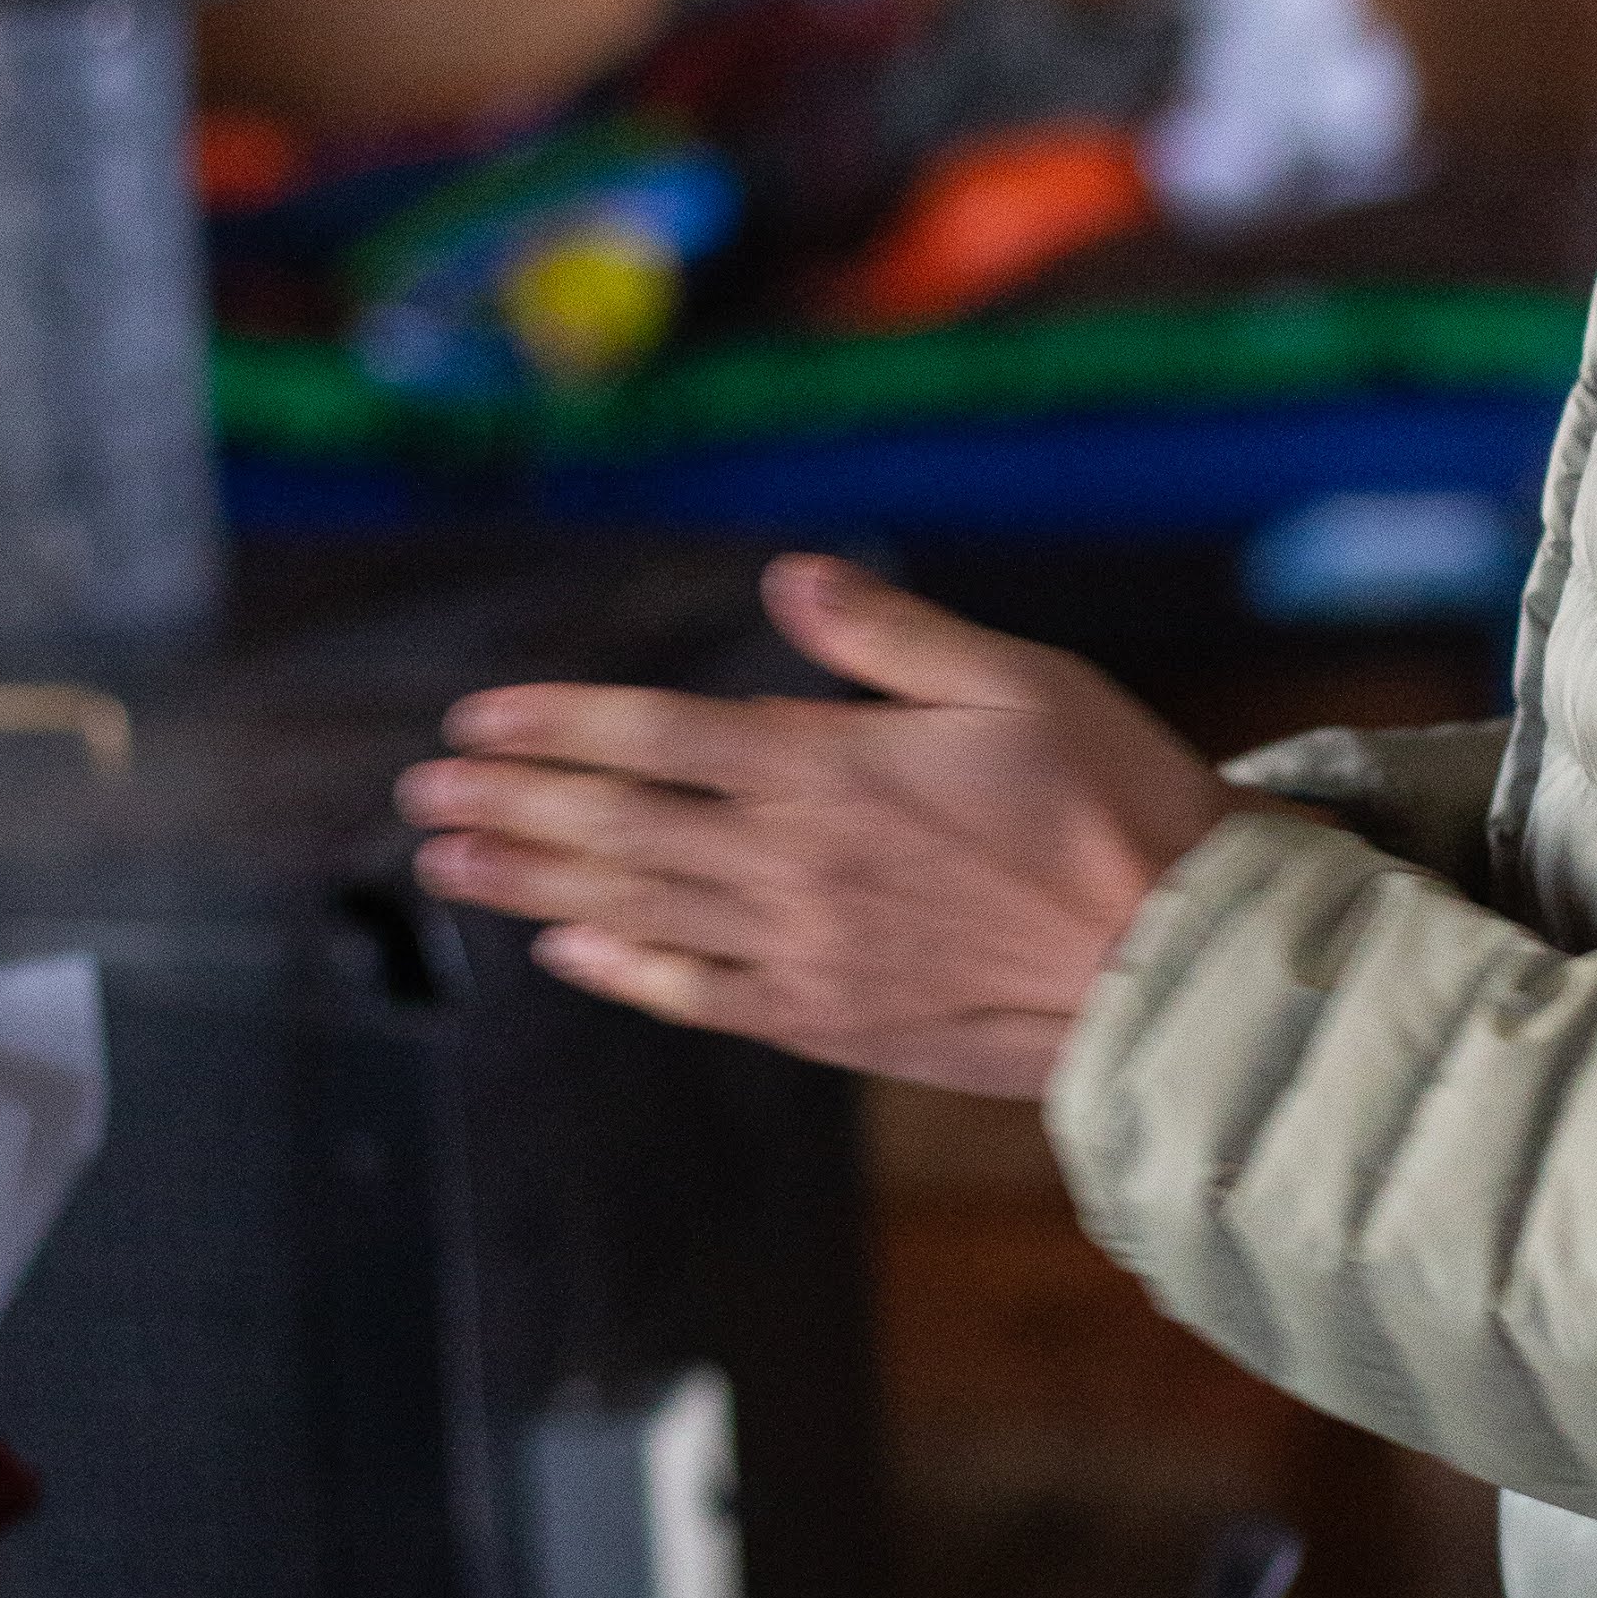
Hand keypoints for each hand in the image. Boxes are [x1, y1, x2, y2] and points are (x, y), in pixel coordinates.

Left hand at [396, 554, 1234, 1094]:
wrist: (1177, 963)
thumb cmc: (1115, 802)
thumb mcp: (1016, 678)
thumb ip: (889, 633)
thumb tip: (789, 577)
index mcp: (828, 766)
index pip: (654, 735)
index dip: (554, 725)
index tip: (472, 720)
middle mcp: (792, 862)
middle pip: (616, 825)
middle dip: (509, 805)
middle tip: (418, 796)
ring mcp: (803, 950)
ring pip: (635, 909)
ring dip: (530, 884)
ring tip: (447, 866)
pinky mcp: (830, 1020)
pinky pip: (698, 993)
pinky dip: (623, 971)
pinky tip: (568, 953)